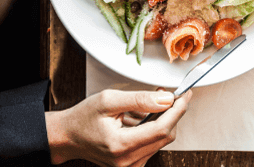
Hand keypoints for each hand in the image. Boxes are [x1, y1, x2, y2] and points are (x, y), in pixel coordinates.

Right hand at [45, 89, 191, 166]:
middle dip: (173, 113)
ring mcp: (130, 166)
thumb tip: (166, 99)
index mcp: (121, 145)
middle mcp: (127, 162)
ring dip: (164, 120)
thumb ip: (140, 99)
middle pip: (166, 136)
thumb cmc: (83, 118)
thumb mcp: (109, 100)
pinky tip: (146, 116)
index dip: (177, 110)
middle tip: (170, 93)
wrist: (68, 137)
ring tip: (154, 102)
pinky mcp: (132, 165)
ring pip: (161, 141)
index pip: (162, 129)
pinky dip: (155, 128)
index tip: (185, 94)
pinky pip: (153, 145)